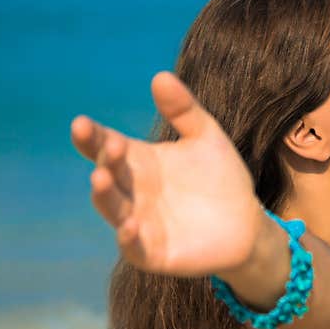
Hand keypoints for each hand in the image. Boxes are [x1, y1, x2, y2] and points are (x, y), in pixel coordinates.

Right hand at [70, 71, 263, 277]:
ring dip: (105, 196)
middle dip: (103, 160)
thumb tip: (161, 76)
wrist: (247, 223)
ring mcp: (140, 222)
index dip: (93, 137)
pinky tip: (129, 226)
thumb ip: (184, 110)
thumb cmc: (222, 178)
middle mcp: (133, 191)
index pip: (107, 146)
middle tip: (109, 147)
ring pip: (113, 209)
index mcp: (140, 162)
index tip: (82, 123)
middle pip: (108, 174)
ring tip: (100, 178)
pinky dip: (128, 238)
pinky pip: (134, 247)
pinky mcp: (153, 252)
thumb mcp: (207, 138)